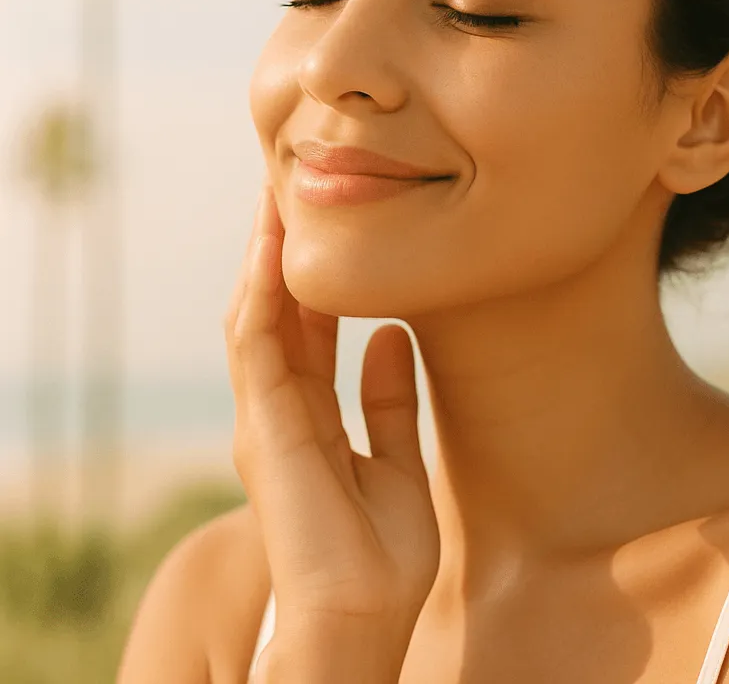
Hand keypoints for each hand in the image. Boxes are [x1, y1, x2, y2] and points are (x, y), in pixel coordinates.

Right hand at [224, 176, 439, 644]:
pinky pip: (256, 345)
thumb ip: (389, 399)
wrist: (363, 614)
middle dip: (283, 251)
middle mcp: (279, 411)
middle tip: (296, 188)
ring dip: (266, 256)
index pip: (304, 329)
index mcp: (309, 417)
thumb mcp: (397, 458)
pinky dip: (263, 294)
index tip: (330, 223)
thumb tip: (394, 334)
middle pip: (276, 312)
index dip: (314, 276)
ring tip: (278, 196)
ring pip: (257, 315)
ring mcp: (264, 417)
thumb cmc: (382, 554)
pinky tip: (274, 249)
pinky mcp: (262, 426)